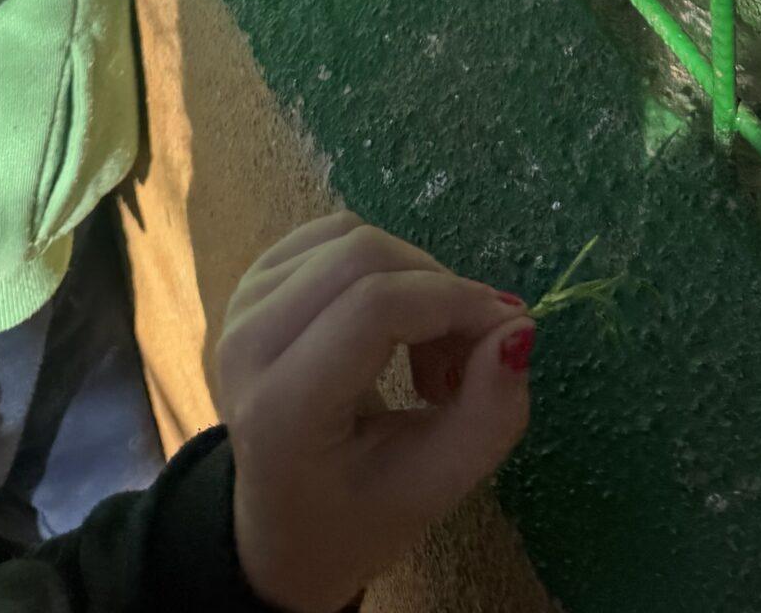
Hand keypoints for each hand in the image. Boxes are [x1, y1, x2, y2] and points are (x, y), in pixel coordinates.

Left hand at [217, 213, 534, 612]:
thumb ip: (488, 417)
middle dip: (441, 290)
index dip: (454, 302)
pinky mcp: (251, 281)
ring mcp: (241, 304)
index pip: (374, 306)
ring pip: (353, 237)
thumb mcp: (434, 488)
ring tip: (428, 353)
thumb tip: (519, 328)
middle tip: (466, 359)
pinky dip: (385, 267)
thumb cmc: (357, 516)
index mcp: (281, 408)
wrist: (282, 524)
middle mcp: (247, 343)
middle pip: (364, 256)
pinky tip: (393, 326)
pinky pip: (334, 235)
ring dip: (416, 280)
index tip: (506, 329)